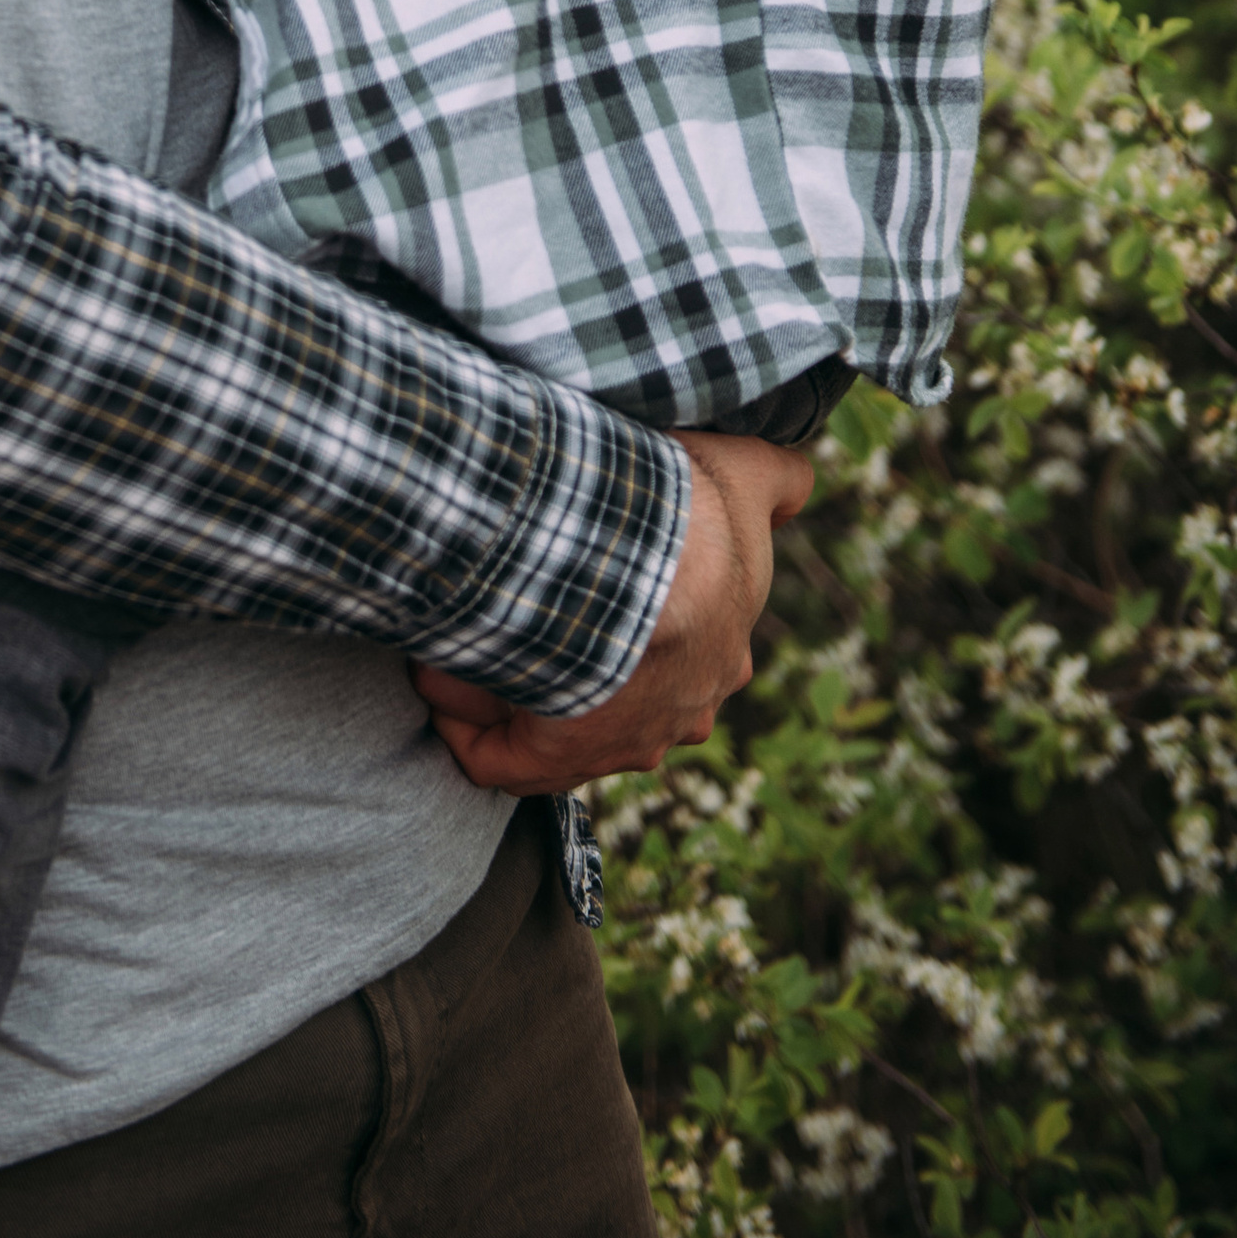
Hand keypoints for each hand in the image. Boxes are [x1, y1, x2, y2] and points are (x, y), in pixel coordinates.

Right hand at [409, 428, 812, 794]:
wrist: (633, 559)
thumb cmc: (689, 513)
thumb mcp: (746, 476)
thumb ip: (780, 480)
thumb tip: (798, 484)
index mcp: (715, 658)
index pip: (678, 661)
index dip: (630, 628)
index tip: (581, 584)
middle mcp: (676, 715)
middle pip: (618, 703)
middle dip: (567, 661)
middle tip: (519, 599)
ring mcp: (616, 744)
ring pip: (552, 724)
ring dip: (506, 679)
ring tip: (470, 620)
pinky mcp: (553, 761)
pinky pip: (495, 758)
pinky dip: (462, 718)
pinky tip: (438, 665)